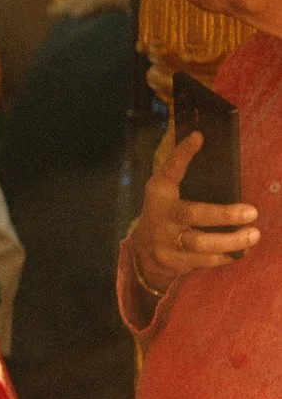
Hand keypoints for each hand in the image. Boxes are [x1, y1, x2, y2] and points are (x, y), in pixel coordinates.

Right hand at [132, 131, 259, 293]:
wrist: (144, 252)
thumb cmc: (165, 214)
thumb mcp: (166, 192)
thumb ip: (181, 172)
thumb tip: (203, 141)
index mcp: (160, 193)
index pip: (169, 170)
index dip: (182, 154)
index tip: (199, 137)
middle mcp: (161, 216)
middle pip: (192, 214)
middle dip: (223, 215)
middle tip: (251, 212)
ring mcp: (167, 241)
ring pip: (201, 243)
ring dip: (230, 240)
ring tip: (253, 234)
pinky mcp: (175, 261)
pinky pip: (205, 260)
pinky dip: (226, 255)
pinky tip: (241, 250)